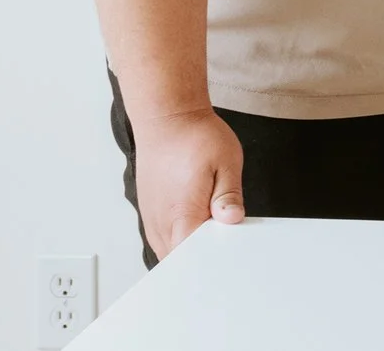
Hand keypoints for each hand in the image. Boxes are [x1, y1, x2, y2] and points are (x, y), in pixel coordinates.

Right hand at [133, 108, 244, 259]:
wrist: (167, 119)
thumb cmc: (194, 137)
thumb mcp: (226, 162)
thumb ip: (228, 196)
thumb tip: (231, 220)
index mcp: (182, 215)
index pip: (192, 260)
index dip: (211, 265)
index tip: (228, 263)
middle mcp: (162, 223)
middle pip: (179, 262)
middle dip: (201, 262)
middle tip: (225, 250)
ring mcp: (153, 220)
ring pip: (170, 253)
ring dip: (189, 252)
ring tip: (213, 239)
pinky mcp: (151, 213)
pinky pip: (164, 240)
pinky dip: (180, 241)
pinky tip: (198, 231)